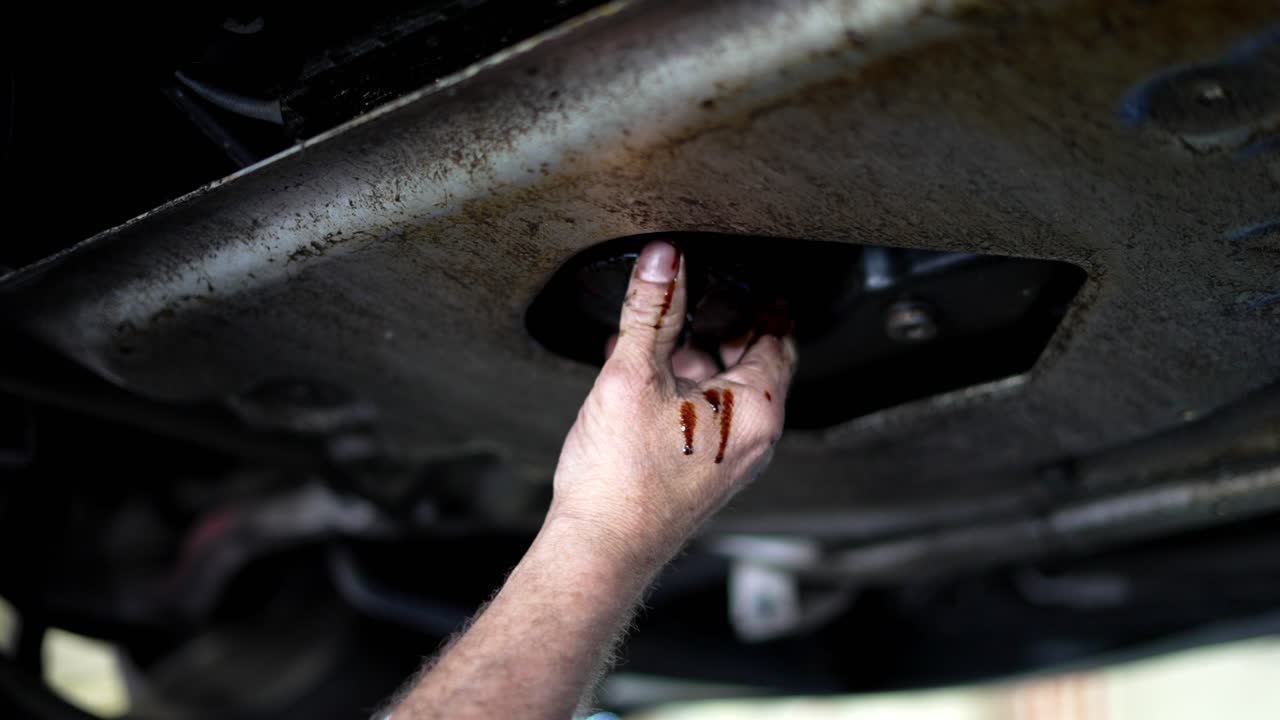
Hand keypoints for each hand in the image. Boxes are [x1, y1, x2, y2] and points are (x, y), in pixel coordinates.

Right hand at [547, 239, 797, 568]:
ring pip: (726, 391)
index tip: (747, 277)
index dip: (761, 302)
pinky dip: (684, 390)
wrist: (600, 550)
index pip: (778, 337)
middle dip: (719, 327)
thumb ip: (651, 310)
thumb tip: (664, 260)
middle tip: (690, 297)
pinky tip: (640, 379)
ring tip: (654, 337)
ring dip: (695, 360)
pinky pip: (708, 417)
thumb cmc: (622, 482)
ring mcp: (732, 460)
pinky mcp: (705, 474)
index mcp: (756, 411)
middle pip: (752, 362)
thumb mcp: (631, 375)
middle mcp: (755, 438)